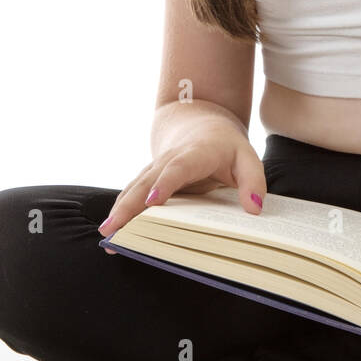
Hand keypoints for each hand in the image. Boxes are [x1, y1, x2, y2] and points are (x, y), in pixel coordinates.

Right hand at [98, 121, 266, 252]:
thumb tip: (254, 209)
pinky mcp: (148, 179)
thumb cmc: (227, 147)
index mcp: (195, 154)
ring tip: (106, 235)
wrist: (202, 125)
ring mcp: (155, 169)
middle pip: (146, 181)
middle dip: (129, 205)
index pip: (178, 168)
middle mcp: (169, 160)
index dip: (165, 185)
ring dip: (119, 211)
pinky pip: (132, 195)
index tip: (152, 203)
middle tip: (114, 229)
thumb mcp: (248, 158)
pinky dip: (121, 211)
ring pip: (134, 188)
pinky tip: (112, 233)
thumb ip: (254, 181)